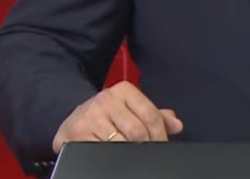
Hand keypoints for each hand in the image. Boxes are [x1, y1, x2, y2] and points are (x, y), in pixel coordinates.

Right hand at [52, 81, 183, 151]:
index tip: (162, 146)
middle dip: (146, 147)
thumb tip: (177, 125)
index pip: (150, 115)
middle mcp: (106, 100)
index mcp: (124, 90)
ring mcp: (91, 117)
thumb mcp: (130, 108)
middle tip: (149, 155)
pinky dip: (112, 157)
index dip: (160, 135)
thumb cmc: (107, 115)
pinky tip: (114, 157)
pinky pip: (102, 151)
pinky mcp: (77, 134)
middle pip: (137, 131)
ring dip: (129, 154)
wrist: (72, 120)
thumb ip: (154, 115)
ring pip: (121, 143)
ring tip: (131, 156)